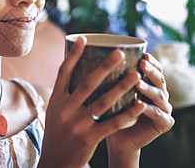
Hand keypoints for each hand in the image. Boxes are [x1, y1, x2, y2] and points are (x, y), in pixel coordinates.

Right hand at [39, 36, 145, 167]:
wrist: (55, 163)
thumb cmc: (58, 134)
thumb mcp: (55, 112)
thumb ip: (65, 95)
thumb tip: (77, 72)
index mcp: (56, 100)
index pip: (64, 72)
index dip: (74, 55)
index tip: (84, 38)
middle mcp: (65, 109)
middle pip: (87, 83)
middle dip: (104, 66)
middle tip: (120, 52)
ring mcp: (78, 124)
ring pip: (102, 101)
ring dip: (121, 86)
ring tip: (135, 74)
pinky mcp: (90, 138)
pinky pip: (112, 123)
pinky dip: (127, 114)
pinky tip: (139, 104)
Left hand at [106, 53, 174, 157]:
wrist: (116, 138)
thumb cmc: (111, 111)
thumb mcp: (110, 90)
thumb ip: (109, 75)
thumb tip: (91, 52)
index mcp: (150, 83)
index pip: (155, 68)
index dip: (151, 61)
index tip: (143, 53)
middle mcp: (160, 94)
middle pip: (159, 79)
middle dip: (151, 70)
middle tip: (142, 63)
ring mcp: (164, 108)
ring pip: (159, 95)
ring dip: (148, 88)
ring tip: (137, 83)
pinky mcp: (164, 123)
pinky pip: (158, 114)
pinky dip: (148, 109)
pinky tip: (139, 104)